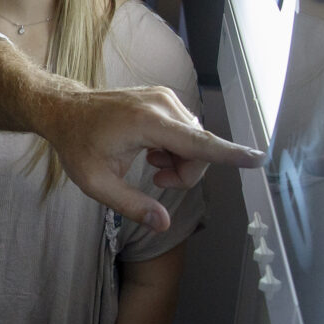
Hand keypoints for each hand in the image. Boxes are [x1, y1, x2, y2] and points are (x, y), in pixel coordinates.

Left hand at [46, 84, 260, 230]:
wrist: (65, 111)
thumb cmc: (78, 145)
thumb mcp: (96, 183)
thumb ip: (131, 205)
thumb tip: (163, 224)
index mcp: (146, 123)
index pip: (197, 143)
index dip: (229, 154)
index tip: (258, 158)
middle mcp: (162, 104)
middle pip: (200, 149)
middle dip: (185, 173)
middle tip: (156, 180)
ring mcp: (165, 98)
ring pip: (196, 142)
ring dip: (179, 161)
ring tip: (150, 164)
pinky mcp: (166, 99)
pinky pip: (187, 131)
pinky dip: (176, 148)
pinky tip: (152, 152)